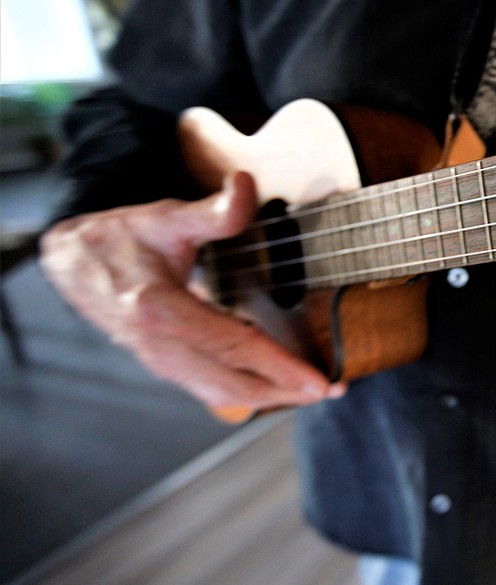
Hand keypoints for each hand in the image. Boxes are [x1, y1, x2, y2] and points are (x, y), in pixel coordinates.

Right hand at [39, 172, 340, 412]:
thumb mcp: (165, 217)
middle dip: (286, 392)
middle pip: (233, 385)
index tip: (320, 381)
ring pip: (223, 395)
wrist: (73, 263)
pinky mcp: (166, 367)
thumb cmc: (122, 237)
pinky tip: (280, 384)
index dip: (281, 366)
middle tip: (332, 389)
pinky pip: (212, 390)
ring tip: (314, 390)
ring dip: (271, 397)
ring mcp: (161, 363)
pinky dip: (250, 392)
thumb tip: (246, 187)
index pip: (233, 346)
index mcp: (159, 310)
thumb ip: (211, 210)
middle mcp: (159, 347)